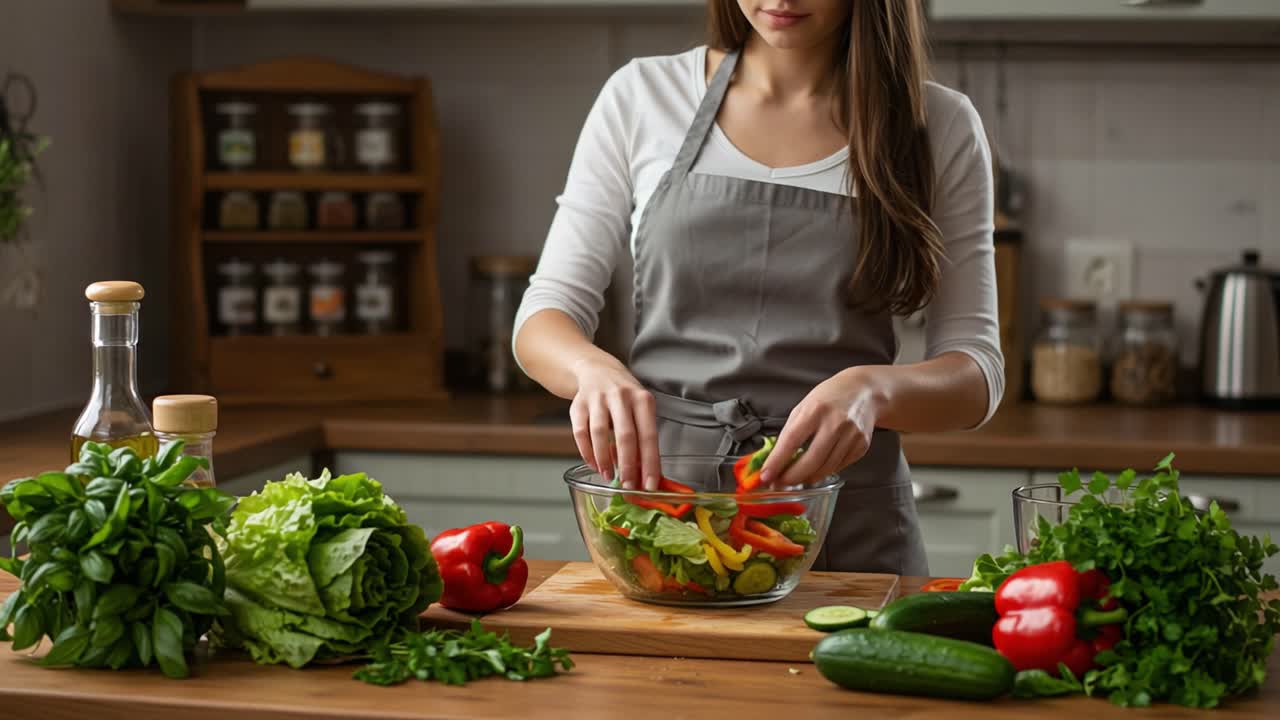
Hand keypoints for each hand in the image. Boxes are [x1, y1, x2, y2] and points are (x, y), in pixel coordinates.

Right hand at [568, 355, 660, 490]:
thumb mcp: (640, 410)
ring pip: (599, 434)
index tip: (650, 485)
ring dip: (604, 460)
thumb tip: (646, 473)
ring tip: (609, 476)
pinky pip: (580, 432)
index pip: (649, 436)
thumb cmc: (624, 397)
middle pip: (625, 435)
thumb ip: (642, 438)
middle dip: (628, 465)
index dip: (650, 463)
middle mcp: (620, 396)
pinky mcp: (578, 404)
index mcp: (642, 399)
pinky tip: (594, 464)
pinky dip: (587, 452)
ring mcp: (597, 399)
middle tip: (629, 486)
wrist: (597, 370)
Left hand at [760, 367, 885, 486]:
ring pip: (826, 468)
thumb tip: (775, 460)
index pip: (791, 441)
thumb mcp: (804, 406)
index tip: (765, 476)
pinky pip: (839, 466)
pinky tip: (816, 469)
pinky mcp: (862, 446)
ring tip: (794, 479)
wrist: (864, 391)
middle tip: (778, 484)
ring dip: (807, 478)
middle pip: (811, 460)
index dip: (777, 461)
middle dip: (791, 477)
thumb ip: (790, 431)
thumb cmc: (829, 398)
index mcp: (815, 409)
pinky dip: (824, 471)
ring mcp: (851, 436)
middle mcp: (836, 423)